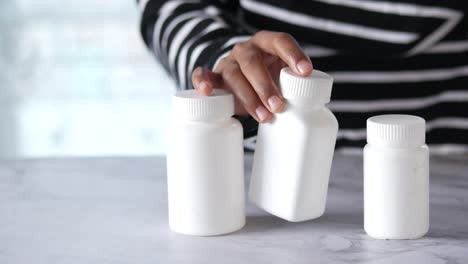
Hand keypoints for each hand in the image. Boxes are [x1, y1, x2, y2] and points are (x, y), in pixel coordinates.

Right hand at [191, 30, 312, 122]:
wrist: (243, 82)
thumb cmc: (269, 80)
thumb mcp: (282, 77)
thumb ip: (294, 83)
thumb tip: (311, 100)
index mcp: (267, 44)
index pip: (281, 41)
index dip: (293, 55)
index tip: (305, 72)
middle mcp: (246, 50)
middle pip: (253, 62)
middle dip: (266, 85)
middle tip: (279, 106)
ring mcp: (228, 63)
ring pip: (234, 75)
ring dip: (249, 97)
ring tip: (264, 117)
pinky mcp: (215, 77)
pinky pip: (203, 75)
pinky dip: (203, 81)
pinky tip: (206, 91)